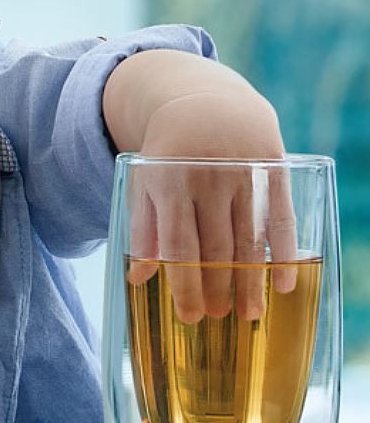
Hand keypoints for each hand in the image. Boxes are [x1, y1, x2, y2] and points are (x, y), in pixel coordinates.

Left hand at [124, 93, 297, 322]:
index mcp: (169, 184)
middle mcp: (207, 180)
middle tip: (218, 318)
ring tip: (249, 314)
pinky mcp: (273, 170)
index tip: (191, 317)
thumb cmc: (168, 155)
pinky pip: (281, 219)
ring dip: (251, 282)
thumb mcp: (145, 184)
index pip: (179, 246)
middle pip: (216, 248)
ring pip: (249, 239)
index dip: (186, 285)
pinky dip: (283, 254)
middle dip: (217, 288)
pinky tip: (283, 284)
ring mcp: (243, 175)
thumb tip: (138, 278)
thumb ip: (143, 229)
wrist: (206, 104)